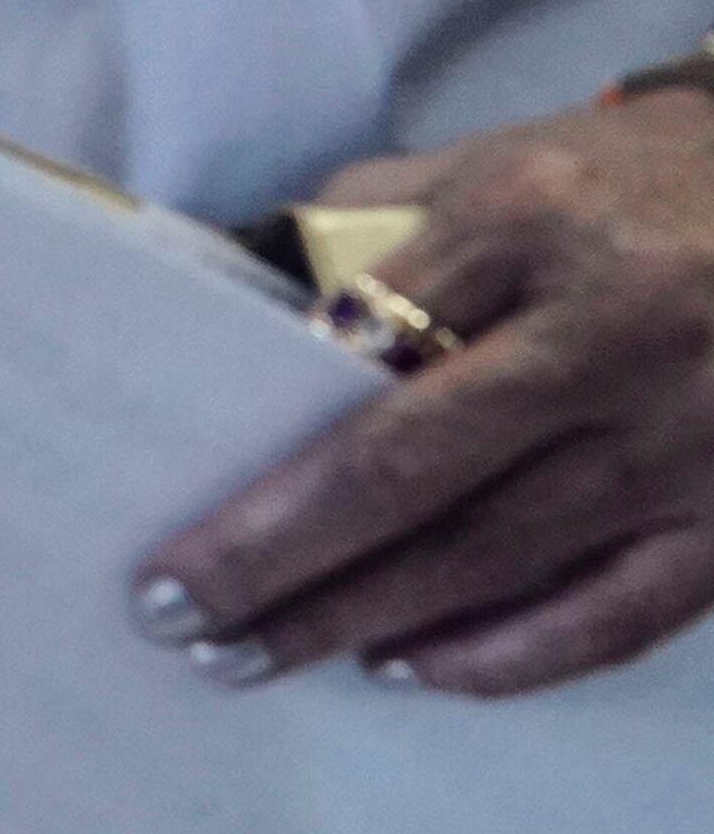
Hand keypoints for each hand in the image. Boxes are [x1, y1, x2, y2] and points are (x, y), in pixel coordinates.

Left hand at [141, 87, 713, 694]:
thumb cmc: (618, 188)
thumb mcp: (487, 168)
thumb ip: (361, 234)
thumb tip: (227, 314)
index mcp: (528, 222)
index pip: (356, 348)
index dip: (264, 441)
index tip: (172, 517)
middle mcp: (616, 332)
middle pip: (415, 474)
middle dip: (284, 563)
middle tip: (181, 622)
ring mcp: (694, 436)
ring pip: (501, 556)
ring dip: (368, 619)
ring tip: (259, 654)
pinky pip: (616, 617)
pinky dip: (506, 656)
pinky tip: (412, 665)